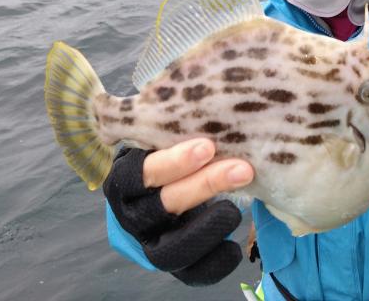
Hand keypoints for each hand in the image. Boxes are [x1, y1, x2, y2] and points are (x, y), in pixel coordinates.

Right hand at [103, 138, 254, 285]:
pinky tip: (233, 247)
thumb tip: (219, 94)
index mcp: (125, 180)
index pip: (141, 173)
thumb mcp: (163, 137)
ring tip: (237, 208)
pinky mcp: (172, 264)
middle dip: (204, 186)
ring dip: (208, 227)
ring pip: (171, 247)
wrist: (158, 194)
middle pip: (163, 205)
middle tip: (242, 169)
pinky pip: (189, 274)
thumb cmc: (168, 155)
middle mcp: (132, 215)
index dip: (173, 162)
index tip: (208, 145)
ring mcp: (150, 242)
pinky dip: (214, 264)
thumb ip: (176, 126)